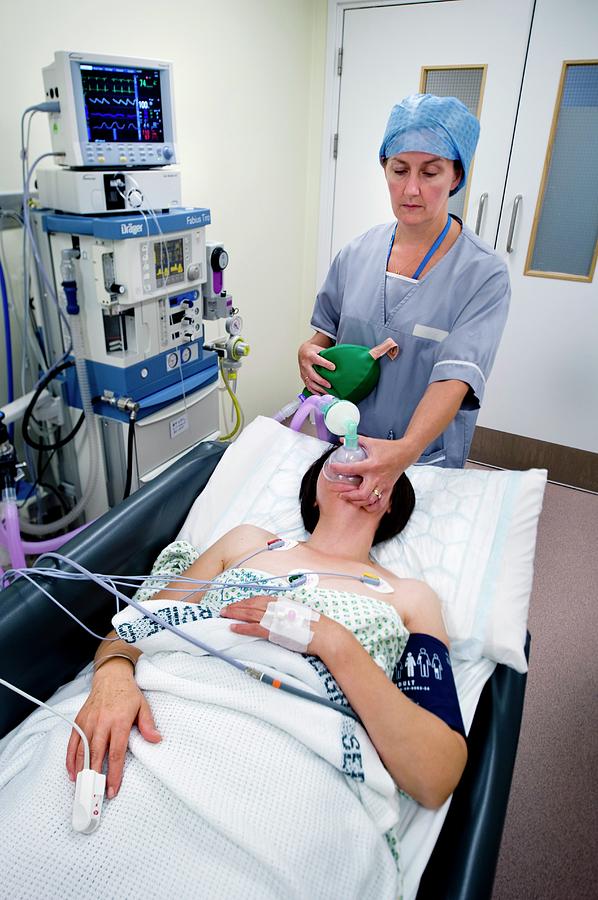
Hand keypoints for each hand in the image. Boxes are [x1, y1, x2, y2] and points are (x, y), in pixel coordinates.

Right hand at [66, 659, 160, 798]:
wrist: (111, 677)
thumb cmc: (128, 694)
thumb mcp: (143, 706)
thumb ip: (148, 724)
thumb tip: (156, 739)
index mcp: (118, 721)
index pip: (116, 752)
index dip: (114, 773)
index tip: (112, 789)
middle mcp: (101, 722)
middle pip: (97, 755)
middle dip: (96, 777)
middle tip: (96, 796)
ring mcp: (88, 722)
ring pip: (82, 751)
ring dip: (82, 771)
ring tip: (83, 788)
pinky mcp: (79, 721)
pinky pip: (72, 743)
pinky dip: (70, 759)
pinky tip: (73, 773)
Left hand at [221, 595, 344, 660]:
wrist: (325, 634)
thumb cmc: (315, 626)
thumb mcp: (300, 613)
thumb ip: (288, 612)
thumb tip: (282, 615)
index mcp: (283, 602)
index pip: (259, 598)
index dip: (246, 601)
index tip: (238, 603)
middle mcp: (276, 607)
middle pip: (250, 604)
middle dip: (236, 606)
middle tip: (224, 609)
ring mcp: (274, 618)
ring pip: (248, 614)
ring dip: (234, 614)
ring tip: (223, 615)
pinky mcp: (274, 631)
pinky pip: (252, 628)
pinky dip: (241, 627)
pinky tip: (232, 627)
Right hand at [298, 340, 335, 394]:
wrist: (302, 352)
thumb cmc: (313, 351)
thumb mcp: (319, 349)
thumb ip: (327, 354)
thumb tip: (340, 358)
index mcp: (310, 356)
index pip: (317, 360)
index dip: (325, 364)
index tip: (333, 367)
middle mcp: (305, 364)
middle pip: (312, 374)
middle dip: (321, 381)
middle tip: (330, 385)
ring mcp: (303, 372)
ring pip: (310, 382)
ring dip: (318, 388)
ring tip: (327, 392)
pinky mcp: (303, 377)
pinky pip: (308, 386)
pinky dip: (314, 391)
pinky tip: (320, 394)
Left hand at [326, 436, 409, 509]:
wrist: (406, 453)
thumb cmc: (389, 448)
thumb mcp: (372, 442)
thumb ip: (357, 440)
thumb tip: (343, 440)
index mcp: (371, 465)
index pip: (352, 469)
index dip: (339, 468)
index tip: (332, 468)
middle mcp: (377, 477)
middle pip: (361, 494)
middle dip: (348, 495)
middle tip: (339, 493)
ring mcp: (383, 485)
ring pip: (369, 500)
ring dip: (357, 502)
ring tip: (349, 498)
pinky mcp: (388, 489)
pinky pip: (380, 503)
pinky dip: (372, 506)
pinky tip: (364, 504)